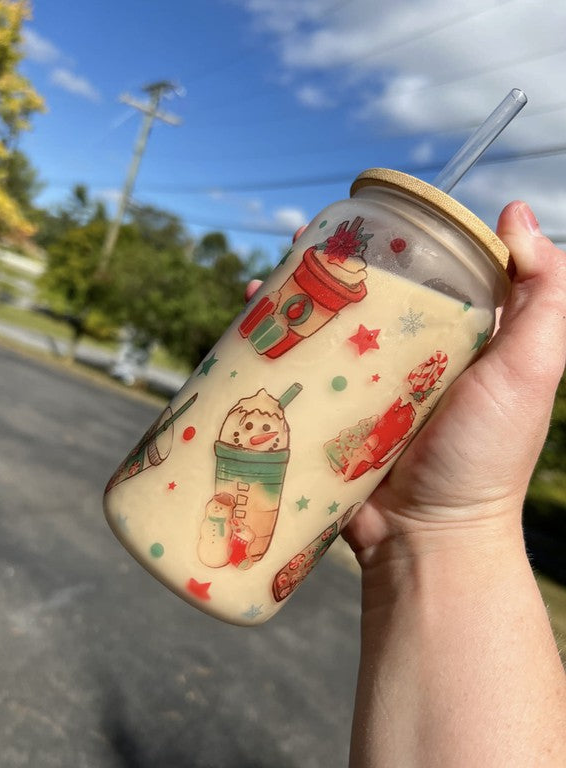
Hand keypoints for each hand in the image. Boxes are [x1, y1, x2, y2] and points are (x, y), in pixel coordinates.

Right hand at [246, 204, 565, 563]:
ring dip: (291, 303)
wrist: (429, 541)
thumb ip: (544, 298)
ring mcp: (363, 391)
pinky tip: (244, 330)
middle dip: (328, 265)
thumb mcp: (530, 371)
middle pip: (363, 298)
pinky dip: (270, 354)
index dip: (395, 240)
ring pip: (323, 333)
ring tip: (263, 281)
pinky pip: (297, 378)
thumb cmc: (486, 457)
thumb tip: (516, 215)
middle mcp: (407, 361)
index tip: (365, 217)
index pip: (423, 274)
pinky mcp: (330, 420)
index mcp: (454, 343)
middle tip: (298, 242)